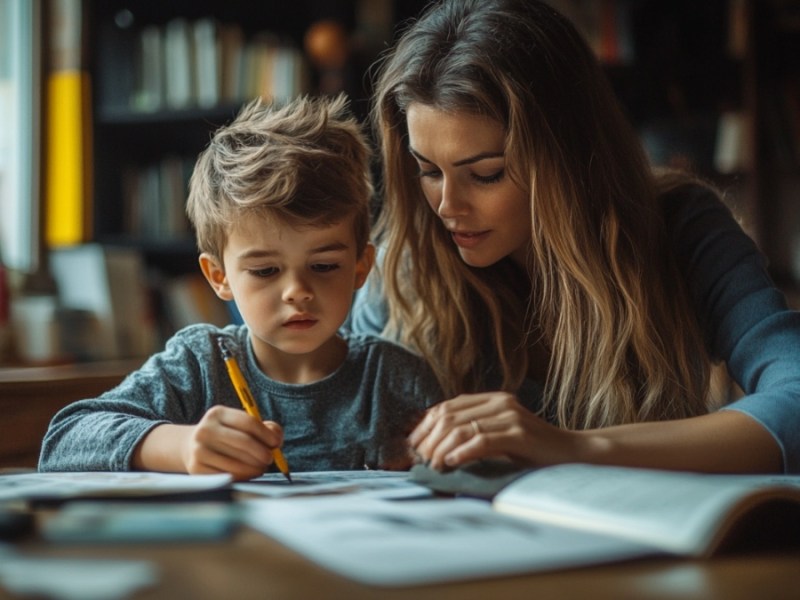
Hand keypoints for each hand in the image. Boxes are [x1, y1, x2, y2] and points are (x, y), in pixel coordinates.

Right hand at [181, 405, 283, 480]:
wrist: (192, 447)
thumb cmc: (227, 436)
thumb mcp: (241, 425)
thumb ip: (265, 428)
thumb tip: (276, 438)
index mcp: (218, 413)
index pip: (248, 422)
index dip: (266, 434)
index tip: (276, 443)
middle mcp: (205, 430)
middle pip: (244, 442)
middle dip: (262, 453)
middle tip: (270, 459)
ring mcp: (199, 449)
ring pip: (237, 462)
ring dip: (256, 467)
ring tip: (261, 467)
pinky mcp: (197, 468)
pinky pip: (228, 475)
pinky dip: (244, 476)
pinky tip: (249, 473)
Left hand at [408, 392, 582, 469]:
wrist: (572, 454)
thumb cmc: (533, 452)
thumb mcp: (498, 438)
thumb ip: (472, 434)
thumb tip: (433, 448)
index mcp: (492, 399)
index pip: (446, 407)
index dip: (425, 426)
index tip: (412, 446)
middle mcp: (499, 402)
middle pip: (450, 416)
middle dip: (429, 439)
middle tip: (419, 460)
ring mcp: (510, 415)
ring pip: (461, 428)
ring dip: (441, 448)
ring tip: (433, 465)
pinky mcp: (519, 433)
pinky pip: (482, 440)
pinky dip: (462, 452)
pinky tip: (451, 463)